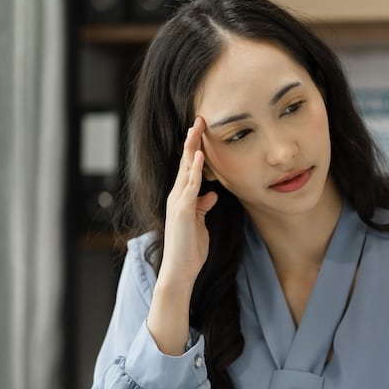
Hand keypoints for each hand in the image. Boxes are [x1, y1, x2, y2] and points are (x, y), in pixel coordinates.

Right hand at [158, 116, 218, 294]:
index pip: (189, 167)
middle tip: (199, 119)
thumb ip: (203, 207)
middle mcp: (177, 195)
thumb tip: (211, 194)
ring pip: (187, 168)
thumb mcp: (200, 223)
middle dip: (192, 140)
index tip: (202, 131)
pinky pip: (190, 186)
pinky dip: (196, 169)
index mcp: (182, 198)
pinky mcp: (183, 210)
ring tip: (198, 127)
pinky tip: (201, 155)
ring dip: (193, 147)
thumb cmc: (190, 248)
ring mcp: (178, 201)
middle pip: (186, 162)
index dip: (195, 149)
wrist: (180, 270)